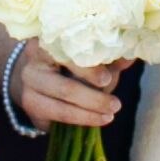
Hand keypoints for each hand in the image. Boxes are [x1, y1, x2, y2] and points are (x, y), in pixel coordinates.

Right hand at [9, 50, 126, 136]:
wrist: (40, 78)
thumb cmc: (70, 64)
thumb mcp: (90, 59)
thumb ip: (108, 59)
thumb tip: (130, 57)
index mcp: (50, 40)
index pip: (68, 54)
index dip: (88, 68)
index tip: (107, 78)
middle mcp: (33, 60)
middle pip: (65, 83)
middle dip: (93, 97)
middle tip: (116, 104)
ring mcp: (29, 84)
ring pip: (63, 100)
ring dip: (90, 111)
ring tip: (111, 114)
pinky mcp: (30, 104)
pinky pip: (59, 114)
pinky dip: (82, 118)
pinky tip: (99, 119)